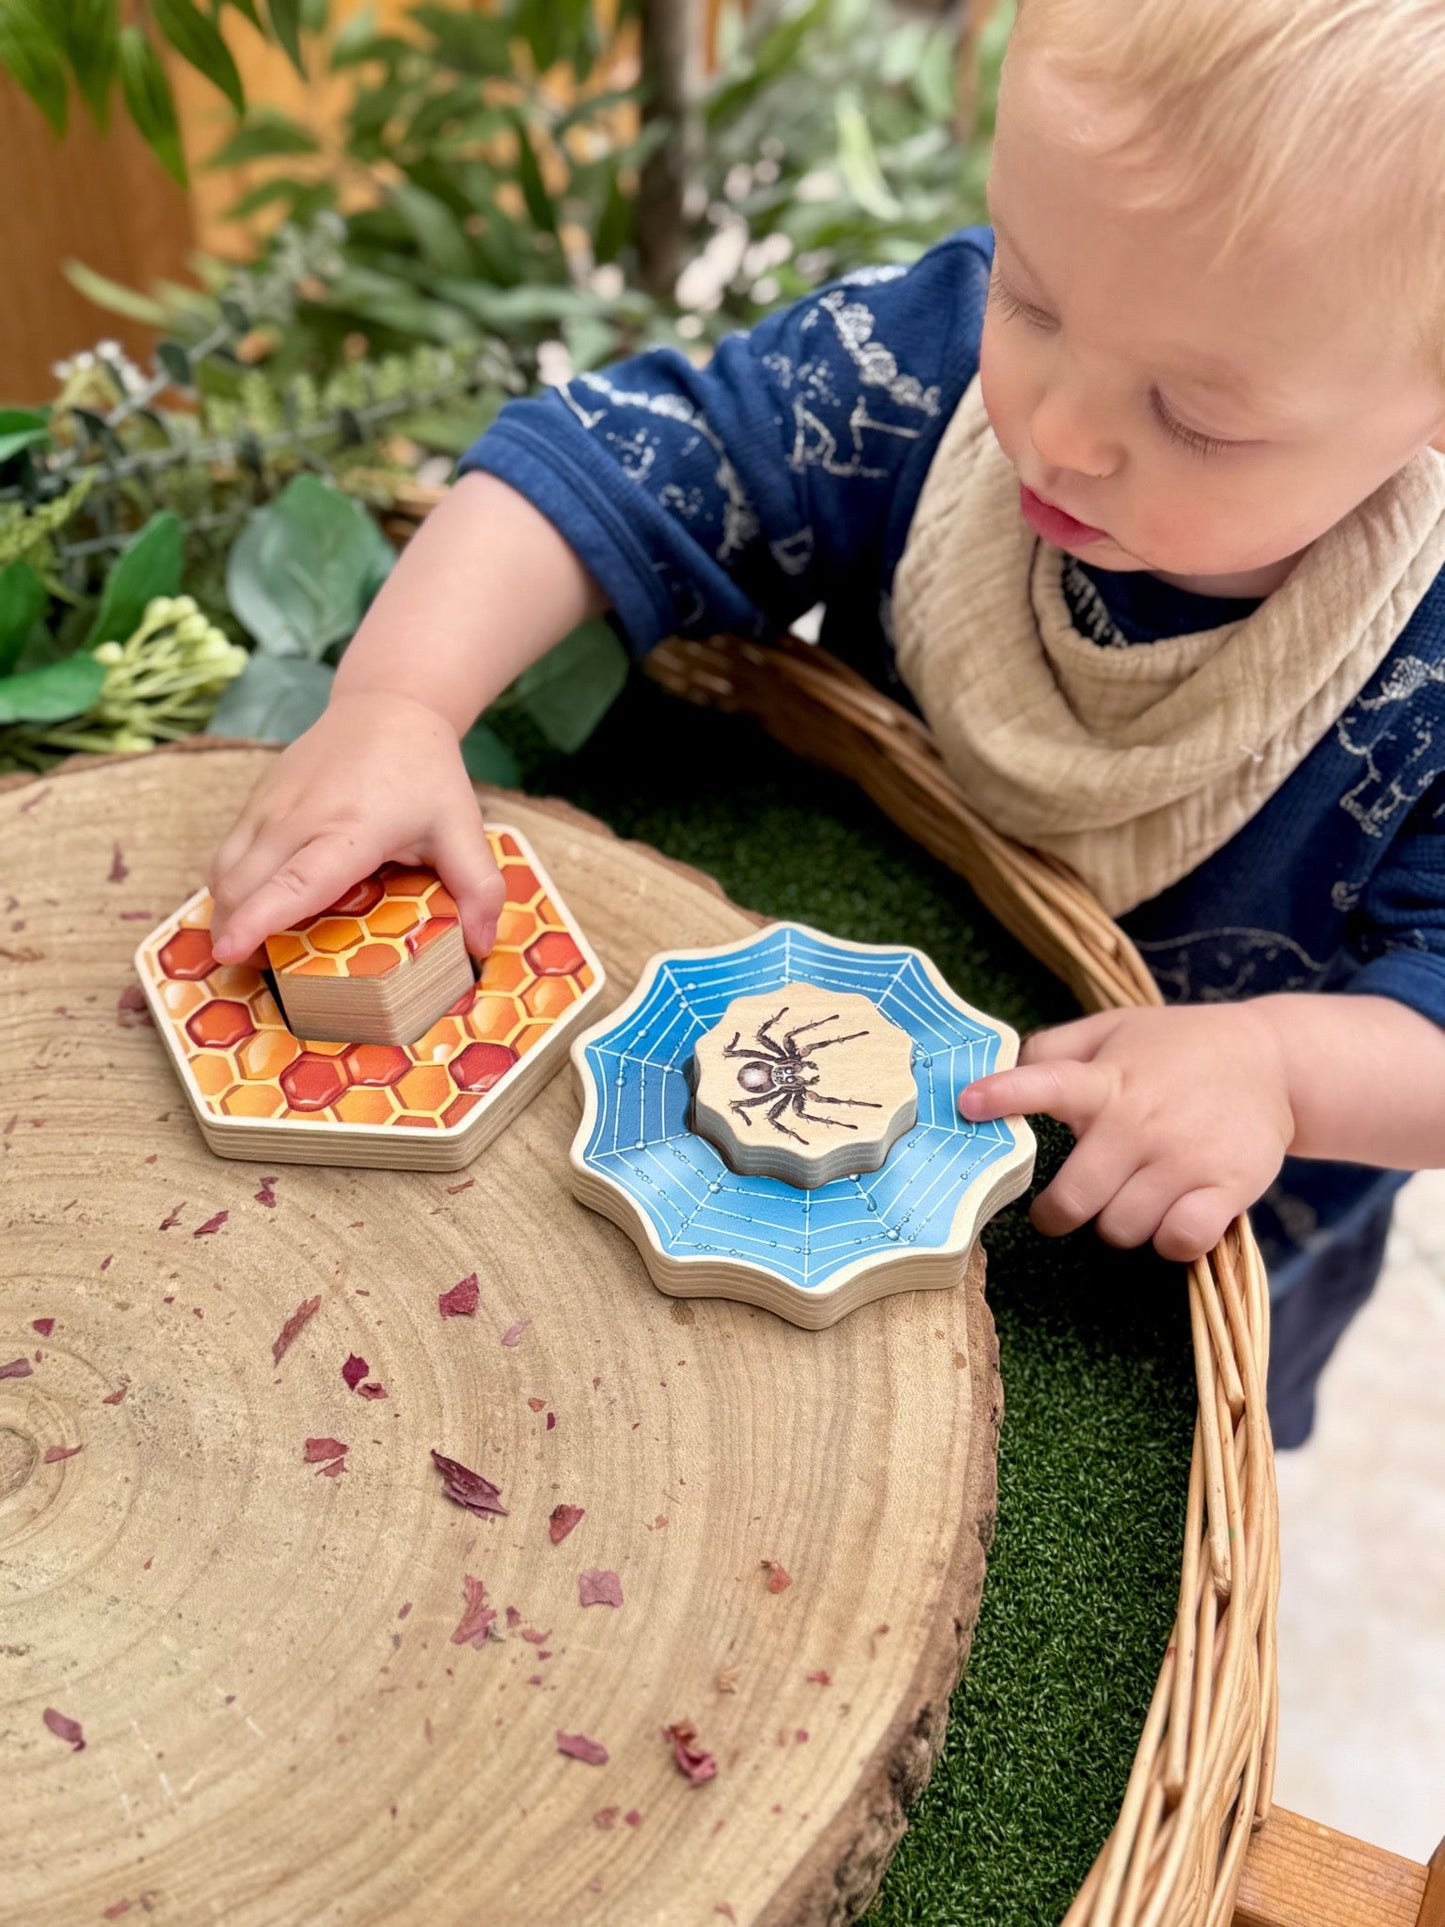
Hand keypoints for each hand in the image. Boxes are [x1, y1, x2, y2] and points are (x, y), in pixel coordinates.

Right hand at [207, 691, 503, 963]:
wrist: (387, 705)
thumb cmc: (426, 772)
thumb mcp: (463, 827)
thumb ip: (478, 888)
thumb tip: (482, 947)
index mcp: (351, 830)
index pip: (296, 882)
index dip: (260, 920)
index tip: (231, 951)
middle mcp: (299, 817)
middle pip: (245, 885)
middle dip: (234, 933)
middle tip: (254, 972)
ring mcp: (270, 805)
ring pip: (224, 870)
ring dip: (225, 912)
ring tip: (245, 946)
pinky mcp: (256, 799)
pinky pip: (226, 853)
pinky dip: (228, 886)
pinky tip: (249, 907)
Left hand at [958, 1003, 1295, 1261]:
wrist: (1274, 1061)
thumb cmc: (1177, 1048)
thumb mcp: (1114, 1029)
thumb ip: (1052, 1050)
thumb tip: (993, 1075)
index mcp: (1106, 1080)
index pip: (1045, 1084)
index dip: (1004, 1095)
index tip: (968, 1104)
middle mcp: (1140, 1121)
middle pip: (1073, 1200)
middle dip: (1056, 1214)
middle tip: (1057, 1210)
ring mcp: (1184, 1158)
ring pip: (1121, 1229)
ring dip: (1117, 1224)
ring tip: (1130, 1198)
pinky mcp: (1227, 1187)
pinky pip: (1178, 1242)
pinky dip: (1169, 1240)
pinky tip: (1171, 1217)